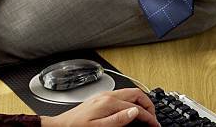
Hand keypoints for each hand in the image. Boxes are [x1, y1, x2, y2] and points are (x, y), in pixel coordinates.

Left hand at [42, 89, 159, 125]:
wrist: (61, 126)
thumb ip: (118, 120)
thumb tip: (135, 112)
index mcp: (109, 102)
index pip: (136, 107)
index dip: (148, 116)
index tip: (155, 124)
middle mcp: (108, 95)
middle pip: (135, 93)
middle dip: (148, 103)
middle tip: (154, 117)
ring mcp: (104, 95)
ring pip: (129, 93)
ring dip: (140, 101)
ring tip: (145, 113)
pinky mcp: (101, 98)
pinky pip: (122, 95)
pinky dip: (131, 100)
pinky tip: (130, 109)